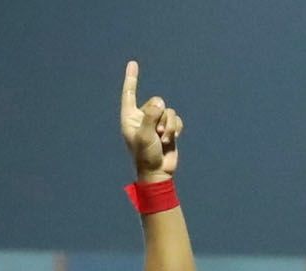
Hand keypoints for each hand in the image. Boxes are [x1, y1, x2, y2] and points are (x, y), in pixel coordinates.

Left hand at [120, 60, 182, 181]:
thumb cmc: (146, 156)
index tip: (133, 63)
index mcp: (130, 118)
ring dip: (169, 125)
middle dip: (160, 117)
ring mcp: (156, 122)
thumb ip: (150, 117)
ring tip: (164, 140)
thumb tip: (159, 103)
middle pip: (156, 101)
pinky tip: (171, 140)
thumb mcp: (145, 136)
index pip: (129, 94)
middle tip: (157, 134)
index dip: (131, 78)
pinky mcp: (168, 128)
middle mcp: (142, 117)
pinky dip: (176, 129)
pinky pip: (176, 118)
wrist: (158, 172)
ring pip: (168, 111)